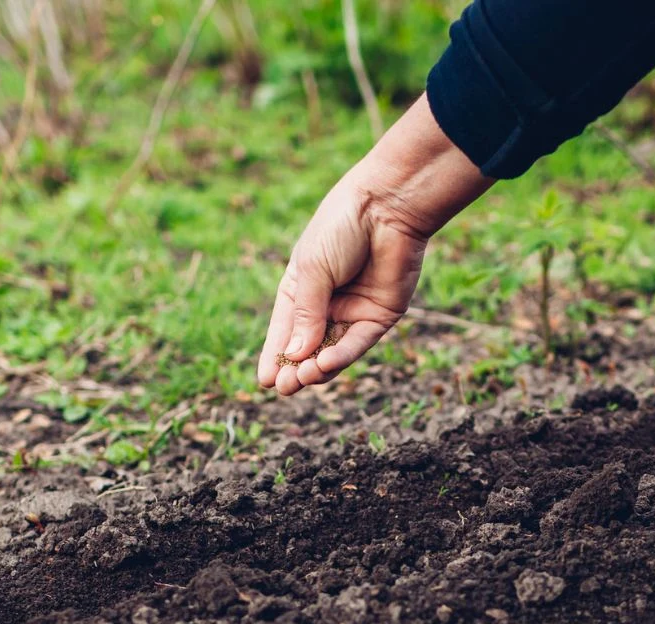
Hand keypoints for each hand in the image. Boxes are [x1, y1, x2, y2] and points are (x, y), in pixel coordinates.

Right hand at [258, 95, 492, 396]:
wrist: (388, 205)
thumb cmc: (342, 227)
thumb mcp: (313, 270)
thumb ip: (306, 314)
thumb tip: (295, 356)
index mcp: (301, 288)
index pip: (284, 331)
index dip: (275, 356)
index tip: (265, 381)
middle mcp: (326, 304)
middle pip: (307, 347)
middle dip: (294, 369)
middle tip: (283, 387)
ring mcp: (354, 311)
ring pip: (332, 351)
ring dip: (316, 368)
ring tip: (301, 379)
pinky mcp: (380, 315)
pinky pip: (358, 343)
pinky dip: (341, 356)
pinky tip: (324, 364)